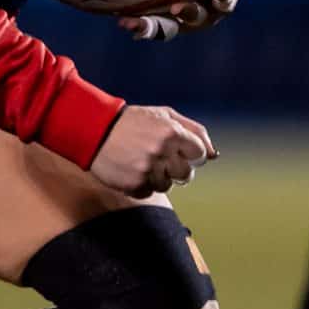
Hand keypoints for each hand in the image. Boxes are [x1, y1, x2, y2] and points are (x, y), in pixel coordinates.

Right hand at [87, 105, 214, 198]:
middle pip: (187, 174)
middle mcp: (161, 151)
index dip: (190, 153)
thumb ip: (194, 131)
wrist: (94, 130)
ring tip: (141, 162)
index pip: (200, 154)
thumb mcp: (165, 115)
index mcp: (172, 132)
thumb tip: (214, 154)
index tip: (178, 149)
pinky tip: (131, 169)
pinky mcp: (134, 184)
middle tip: (160, 158)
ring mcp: (147, 169)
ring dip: (158, 177)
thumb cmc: (134, 121)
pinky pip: (149, 192)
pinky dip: (141, 184)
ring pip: (168, 186)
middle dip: (176, 168)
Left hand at [122, 0, 282, 40]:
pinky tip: (120, 20)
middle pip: (198, 17)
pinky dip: (136, 26)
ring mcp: (180, 22)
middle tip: (178, 7)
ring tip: (135, 24)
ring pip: (168, 28)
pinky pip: (148, 27)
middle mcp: (202, 15)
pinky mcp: (159, 24)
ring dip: (152, 26)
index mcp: (221, 1)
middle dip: (189, 12)